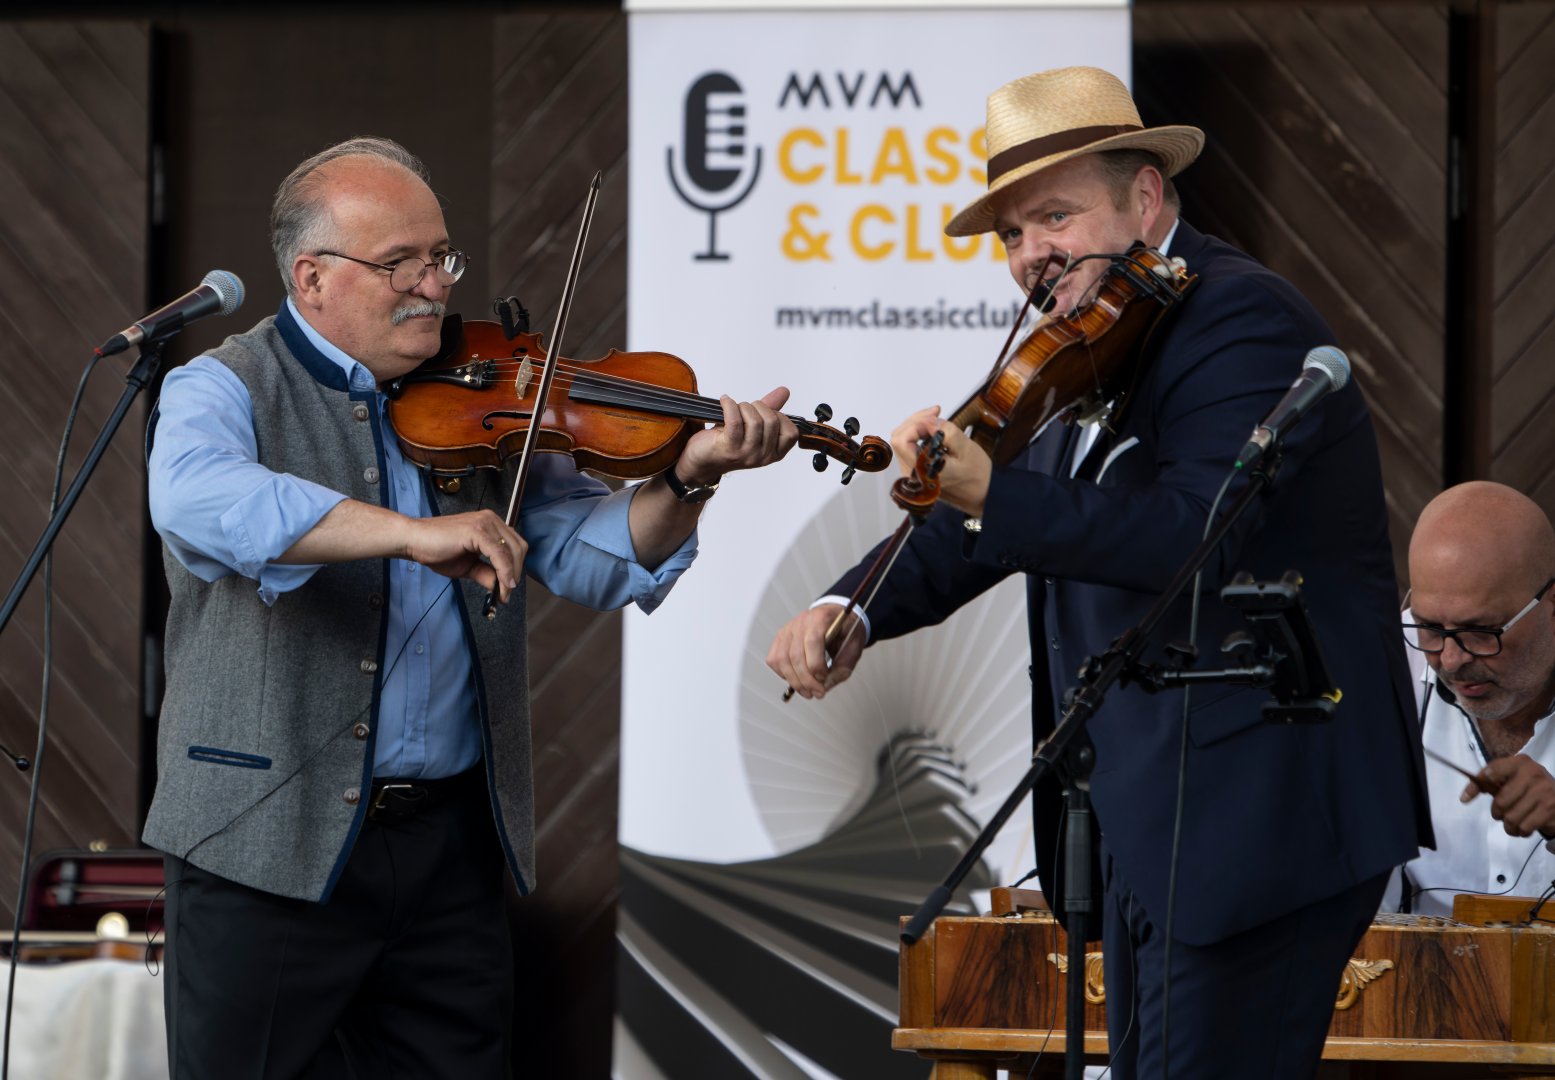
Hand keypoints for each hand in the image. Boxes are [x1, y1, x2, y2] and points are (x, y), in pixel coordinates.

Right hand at [403, 509, 526, 603]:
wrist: (413, 541)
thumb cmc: (436, 550)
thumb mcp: (468, 567)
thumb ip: (487, 574)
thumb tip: (502, 587)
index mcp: (491, 525)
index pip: (515, 547)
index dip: (516, 569)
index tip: (509, 589)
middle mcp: (491, 520)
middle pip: (518, 548)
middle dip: (516, 573)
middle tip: (506, 593)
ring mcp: (485, 523)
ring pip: (512, 551)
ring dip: (511, 575)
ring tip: (502, 592)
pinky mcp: (477, 530)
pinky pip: (499, 554)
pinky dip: (504, 571)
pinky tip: (502, 584)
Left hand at [674, 387, 798, 484]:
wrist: (702, 459)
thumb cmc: (728, 441)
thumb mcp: (754, 425)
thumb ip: (770, 408)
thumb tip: (785, 391)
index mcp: (774, 453)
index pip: (791, 433)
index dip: (779, 416)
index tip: (763, 412)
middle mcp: (763, 457)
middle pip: (772, 421)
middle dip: (758, 407)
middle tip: (745, 408)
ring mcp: (747, 454)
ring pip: (755, 421)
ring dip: (743, 407)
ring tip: (734, 407)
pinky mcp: (729, 449)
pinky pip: (735, 421)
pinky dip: (730, 405)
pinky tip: (724, 401)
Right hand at [766, 604, 865, 699]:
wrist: (836, 617)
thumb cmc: (845, 630)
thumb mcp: (854, 647)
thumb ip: (843, 668)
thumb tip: (825, 686)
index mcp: (821, 619)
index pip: (812, 642)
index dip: (817, 666)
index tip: (825, 679)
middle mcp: (801, 622)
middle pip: (795, 655)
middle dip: (806, 680)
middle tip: (818, 693)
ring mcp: (788, 630)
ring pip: (781, 660)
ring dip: (794, 681)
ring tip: (808, 692)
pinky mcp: (780, 638)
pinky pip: (774, 660)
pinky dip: (783, 674)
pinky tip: (796, 679)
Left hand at [891, 406, 992, 517]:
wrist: (981, 491)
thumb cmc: (976, 473)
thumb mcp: (966, 449)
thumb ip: (946, 433)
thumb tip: (928, 421)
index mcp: (922, 472)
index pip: (901, 441)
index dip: (916, 425)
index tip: (935, 419)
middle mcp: (911, 474)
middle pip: (898, 438)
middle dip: (916, 421)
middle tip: (936, 412)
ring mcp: (910, 472)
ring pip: (902, 440)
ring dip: (917, 425)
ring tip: (936, 417)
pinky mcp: (914, 468)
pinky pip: (908, 446)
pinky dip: (918, 433)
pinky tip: (932, 427)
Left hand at [1463, 754, 1554, 838]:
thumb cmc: (1526, 787)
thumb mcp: (1508, 779)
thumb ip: (1486, 783)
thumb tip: (1464, 798)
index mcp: (1520, 762)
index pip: (1493, 771)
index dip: (1478, 785)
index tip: (1466, 798)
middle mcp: (1534, 773)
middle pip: (1500, 801)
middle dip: (1497, 812)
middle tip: (1501, 813)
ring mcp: (1545, 791)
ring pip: (1512, 817)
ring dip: (1509, 825)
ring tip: (1513, 822)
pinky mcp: (1551, 809)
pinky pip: (1525, 827)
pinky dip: (1521, 831)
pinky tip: (1525, 826)